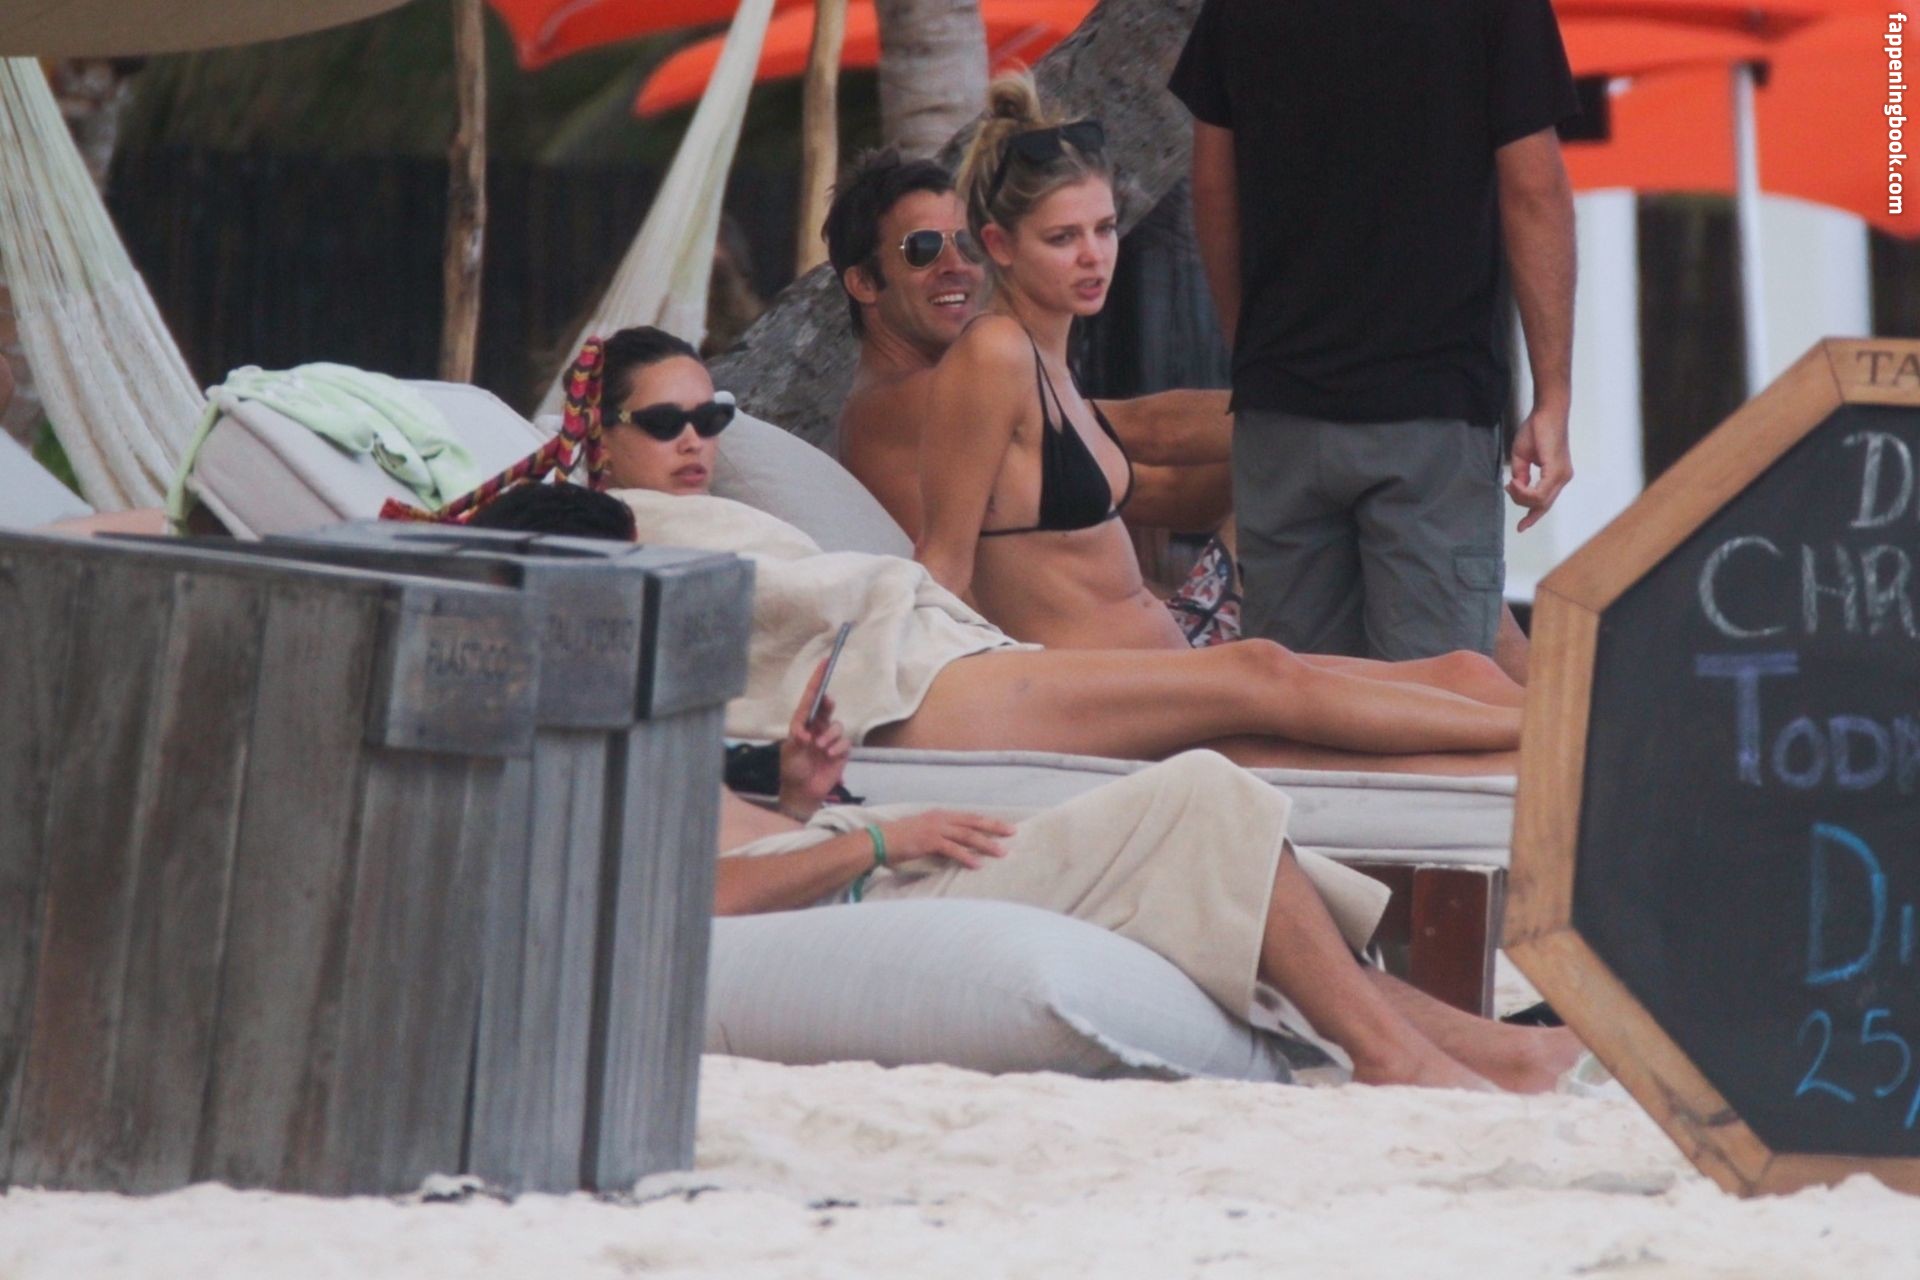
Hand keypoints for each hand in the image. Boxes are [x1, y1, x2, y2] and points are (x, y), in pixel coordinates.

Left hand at [778, 656, 850, 819]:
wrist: (803, 793)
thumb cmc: (792, 770)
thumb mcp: (790, 753)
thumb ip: (797, 740)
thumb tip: (805, 731)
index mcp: (802, 723)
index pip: (810, 698)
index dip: (817, 680)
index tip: (824, 663)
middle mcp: (817, 727)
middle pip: (826, 707)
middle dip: (827, 704)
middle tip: (826, 704)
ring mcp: (829, 739)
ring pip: (837, 725)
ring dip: (830, 735)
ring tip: (820, 748)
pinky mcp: (840, 751)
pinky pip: (844, 742)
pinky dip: (837, 747)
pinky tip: (830, 756)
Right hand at [878, 810, 1015, 869]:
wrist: (880, 840)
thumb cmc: (900, 840)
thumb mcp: (924, 834)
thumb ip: (941, 839)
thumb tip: (955, 849)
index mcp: (941, 815)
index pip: (970, 817)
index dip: (989, 821)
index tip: (1005, 826)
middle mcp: (941, 819)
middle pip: (974, 822)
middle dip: (995, 827)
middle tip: (1013, 832)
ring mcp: (935, 829)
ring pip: (967, 835)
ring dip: (986, 844)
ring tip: (1001, 852)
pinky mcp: (929, 841)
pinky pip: (952, 849)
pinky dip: (966, 856)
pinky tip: (977, 864)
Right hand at [1506, 404, 1571, 532]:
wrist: (1546, 412)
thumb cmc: (1535, 429)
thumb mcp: (1522, 457)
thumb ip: (1521, 475)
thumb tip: (1518, 487)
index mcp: (1557, 475)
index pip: (1545, 502)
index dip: (1532, 516)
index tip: (1521, 528)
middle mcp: (1563, 478)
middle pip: (1542, 504)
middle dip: (1522, 503)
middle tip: (1508, 488)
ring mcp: (1562, 475)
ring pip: (1541, 501)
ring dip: (1521, 496)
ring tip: (1511, 483)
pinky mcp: (1557, 470)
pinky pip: (1541, 492)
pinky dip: (1525, 491)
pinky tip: (1516, 483)